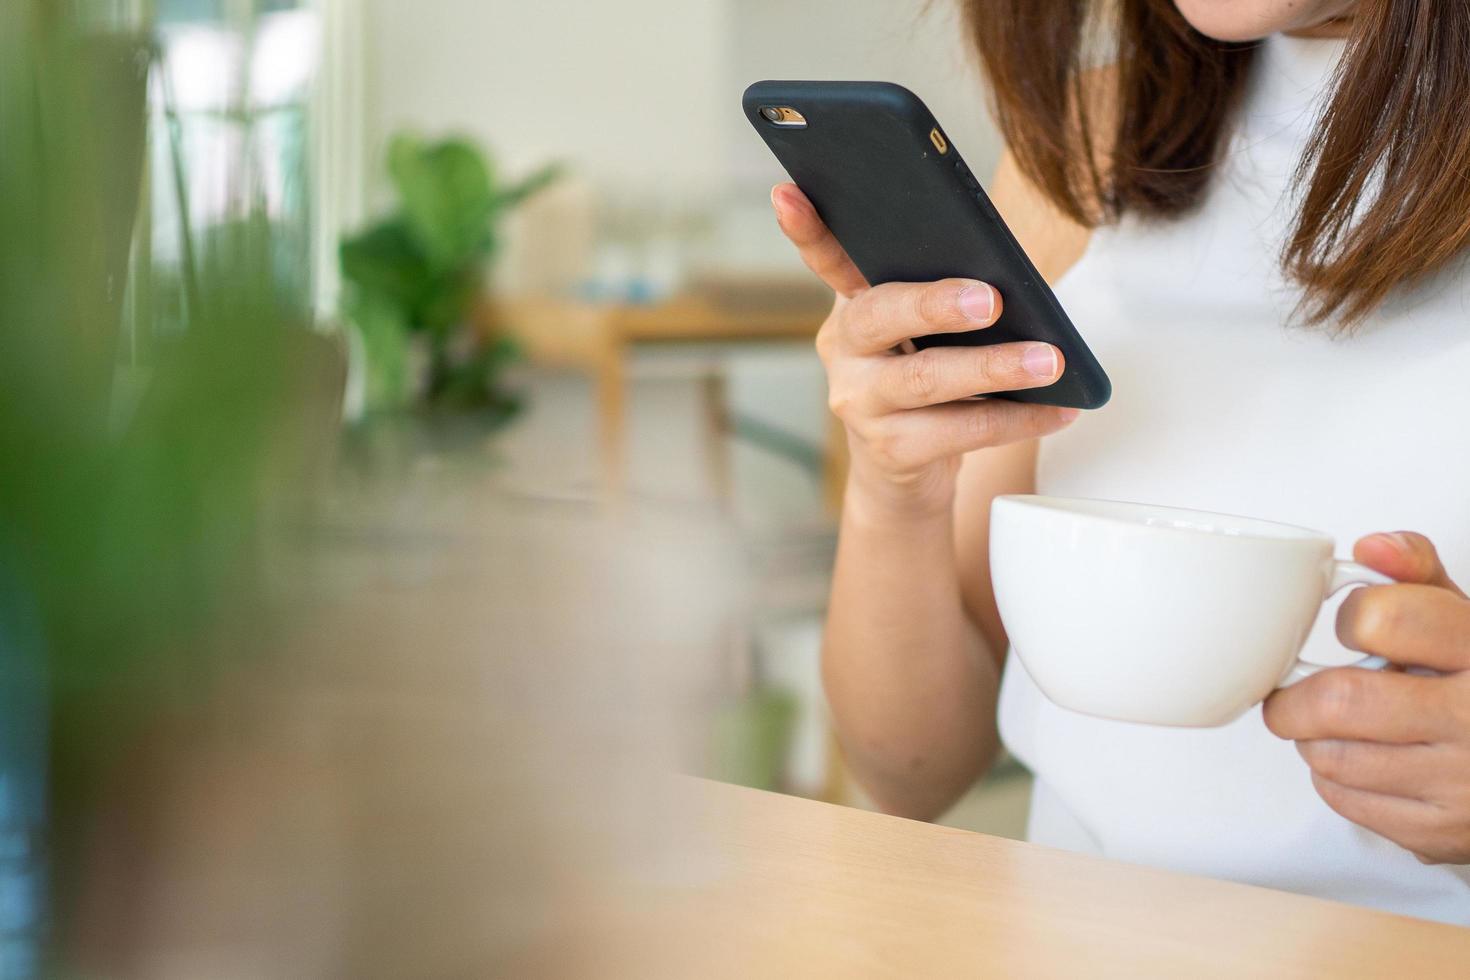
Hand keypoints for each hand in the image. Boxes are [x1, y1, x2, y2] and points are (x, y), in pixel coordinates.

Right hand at [770, 183, 1078, 515]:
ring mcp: (860, 403)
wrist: (903, 472)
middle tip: (990, 299)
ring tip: (1050, 361)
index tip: (789, 193)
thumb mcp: (924, 333)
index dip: (806, 229)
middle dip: (935, 304)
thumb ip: (944, 295)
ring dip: (994, 368)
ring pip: (925, 380)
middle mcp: (845, 350)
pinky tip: (1058, 408)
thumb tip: (1014, 277)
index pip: (826, 259)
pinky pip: (960, 431)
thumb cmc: (927, 381)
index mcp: (854, 306)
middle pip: (880, 316)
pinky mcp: (890, 450)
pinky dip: (1017, 419)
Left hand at [1263, 532, 1469, 863]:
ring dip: (1313, 737)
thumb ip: (1420, 577)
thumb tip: (1372, 546)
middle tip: (1296, 690)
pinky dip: (1334, 777)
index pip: (1386, 618)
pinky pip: (1346, 800)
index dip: (1354, 617)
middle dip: (1298, 695)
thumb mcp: (1469, 622)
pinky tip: (1363, 760)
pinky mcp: (1439, 833)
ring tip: (1336, 725)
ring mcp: (1461, 784)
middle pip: (1340, 700)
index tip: (1355, 627)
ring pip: (1331, 755)